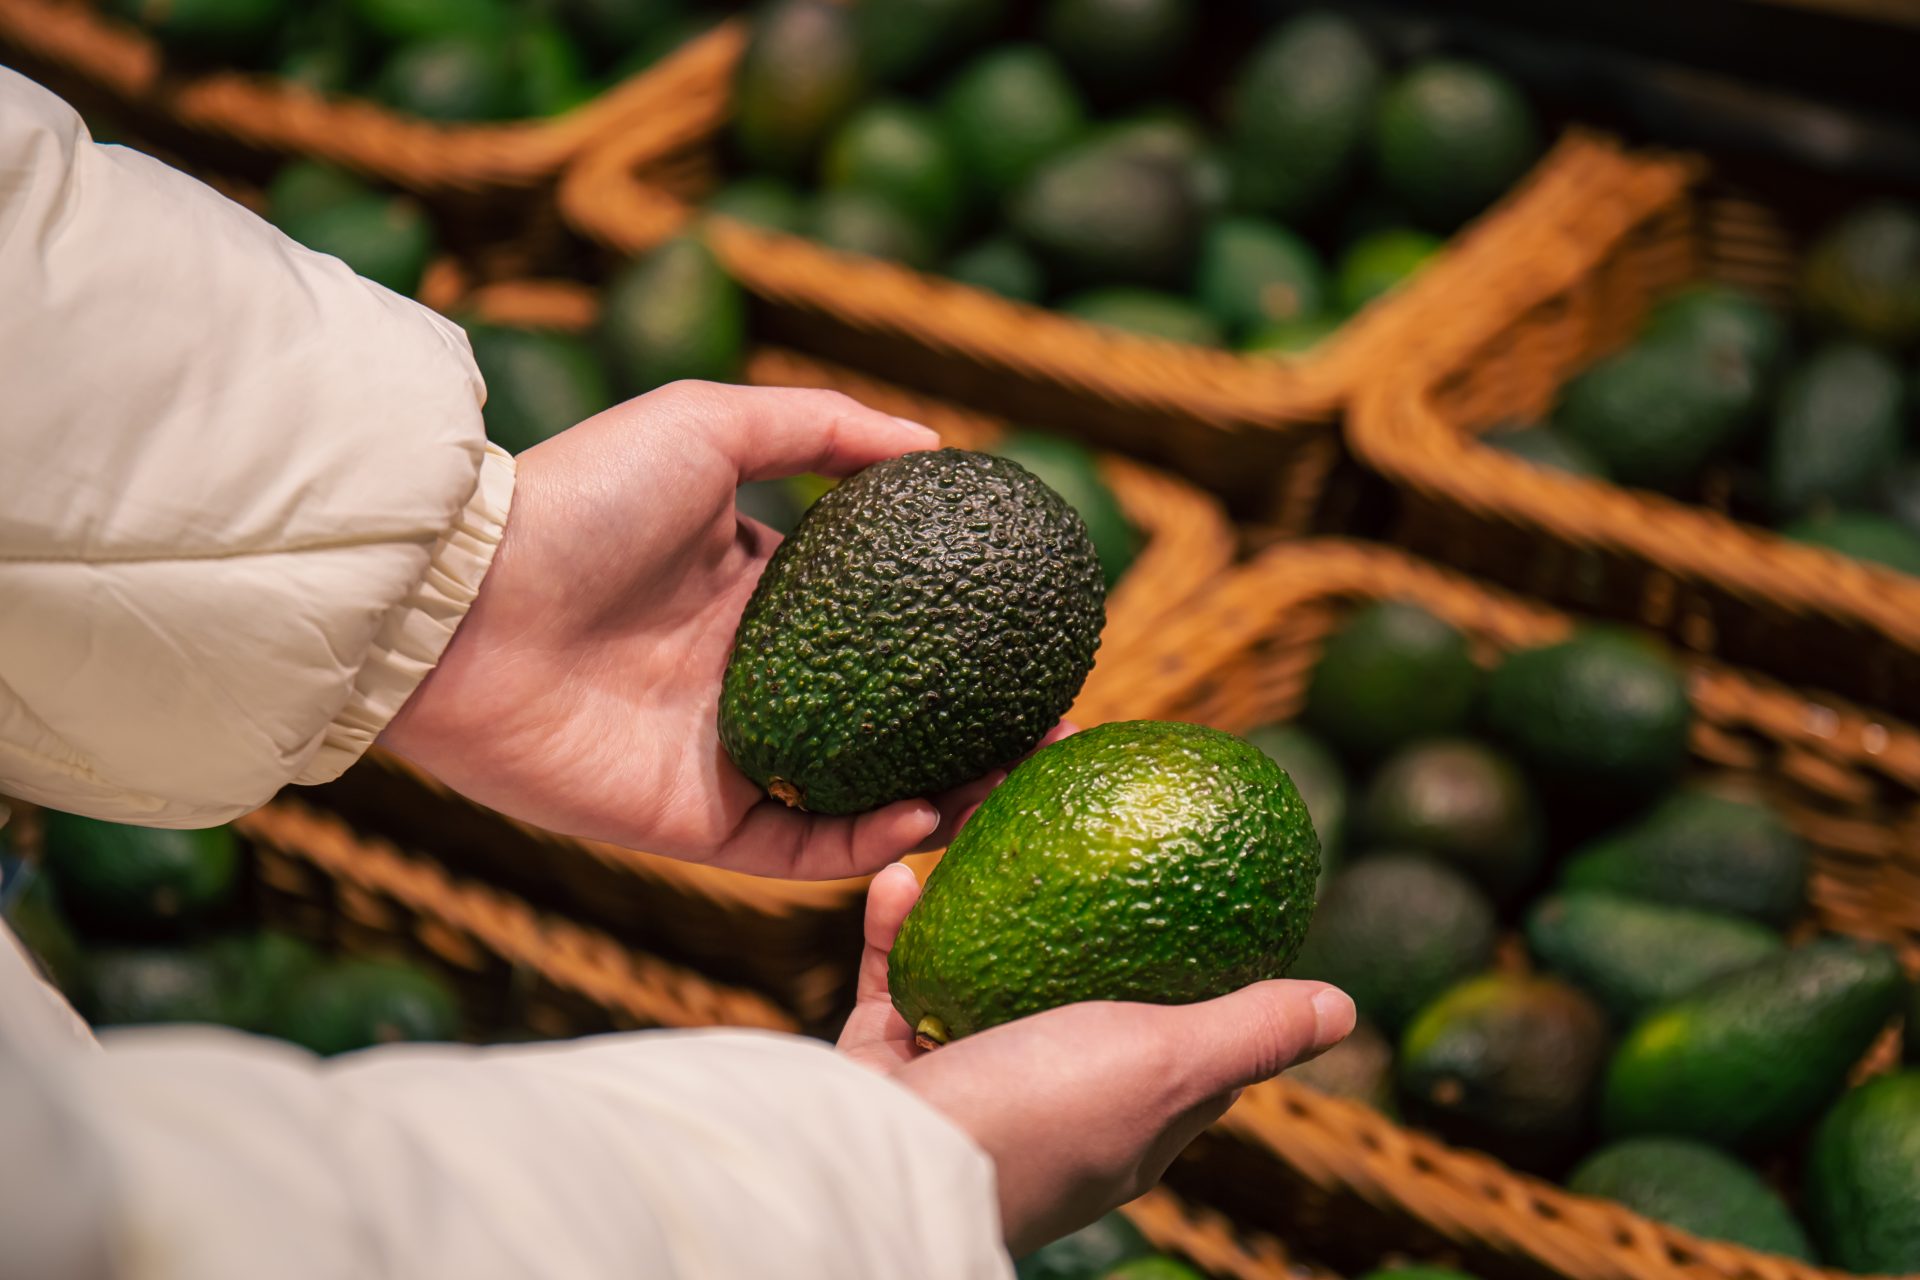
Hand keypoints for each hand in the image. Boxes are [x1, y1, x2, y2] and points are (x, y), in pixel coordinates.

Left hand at [382, 381, 1009, 878]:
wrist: (460, 601)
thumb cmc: (576, 499)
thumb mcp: (707, 425)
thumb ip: (819, 427)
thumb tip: (936, 443)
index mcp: (759, 596)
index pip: (882, 626)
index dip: (957, 635)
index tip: (1033, 631)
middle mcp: (753, 683)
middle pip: (889, 721)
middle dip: (977, 730)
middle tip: (1055, 724)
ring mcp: (728, 758)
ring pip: (861, 795)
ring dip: (944, 795)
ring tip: (1017, 777)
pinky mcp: (692, 824)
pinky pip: (799, 848)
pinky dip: (864, 843)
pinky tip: (923, 813)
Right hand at [840, 864, 1355, 1255]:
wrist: (885, 1165)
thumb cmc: (1040, 1118)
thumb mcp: (1167, 1066)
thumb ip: (1247, 1034)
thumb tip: (1342, 1009)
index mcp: (1122, 1116)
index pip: (1180, 1038)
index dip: (1193, 966)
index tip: (1194, 882)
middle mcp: (1046, 1102)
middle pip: (1070, 986)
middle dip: (1071, 905)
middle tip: (1073, 822)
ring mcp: (966, 1082)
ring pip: (976, 971)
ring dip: (977, 899)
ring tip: (985, 826)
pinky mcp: (892, 1066)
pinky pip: (897, 979)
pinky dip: (899, 926)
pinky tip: (904, 873)